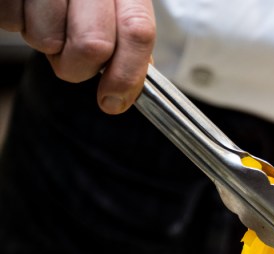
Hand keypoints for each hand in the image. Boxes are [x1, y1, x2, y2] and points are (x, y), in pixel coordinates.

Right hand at [0, 0, 155, 113]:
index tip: (113, 99)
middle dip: (79, 67)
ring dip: (46, 43)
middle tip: (71, 53)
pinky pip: (12, 23)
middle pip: (92, 45)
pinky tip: (29, 7)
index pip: (137, 32)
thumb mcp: (116, 6)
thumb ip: (128, 41)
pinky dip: (17, 23)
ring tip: (48, 19)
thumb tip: (129, 86)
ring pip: (47, 39)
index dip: (127, 75)